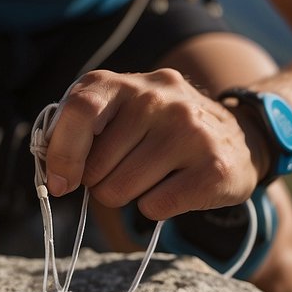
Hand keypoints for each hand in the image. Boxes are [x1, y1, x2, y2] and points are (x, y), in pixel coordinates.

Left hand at [43, 69, 259, 219]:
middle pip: (97, 166)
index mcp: (126, 83)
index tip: (60, 183)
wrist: (237, 137)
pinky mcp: (214, 168)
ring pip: (122, 190)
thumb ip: (81, 130)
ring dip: (127, 196)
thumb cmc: (159, 130)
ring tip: (150, 178)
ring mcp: (191, 131)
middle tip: (124, 171)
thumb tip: (54, 175)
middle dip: (100, 182)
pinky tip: (173, 187)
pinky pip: (154, 207)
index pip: (79, 109)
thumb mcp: (121, 113)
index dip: (61, 153)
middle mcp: (160, 98)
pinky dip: (154, 208)